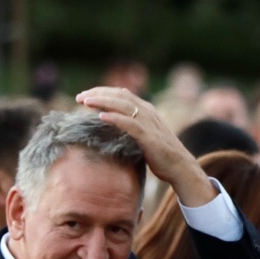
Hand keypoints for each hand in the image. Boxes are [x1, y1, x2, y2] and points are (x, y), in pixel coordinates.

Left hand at [73, 88, 212, 207]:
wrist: (180, 167)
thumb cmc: (161, 153)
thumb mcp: (144, 134)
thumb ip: (131, 126)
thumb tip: (112, 125)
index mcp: (147, 109)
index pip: (121, 93)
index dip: (102, 91)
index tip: (85, 95)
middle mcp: (148, 112)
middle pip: (119, 95)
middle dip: (97, 93)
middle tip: (79, 97)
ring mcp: (149, 123)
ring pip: (122, 105)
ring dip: (102, 101)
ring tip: (85, 102)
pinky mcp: (148, 136)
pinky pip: (129, 123)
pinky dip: (115, 118)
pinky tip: (101, 116)